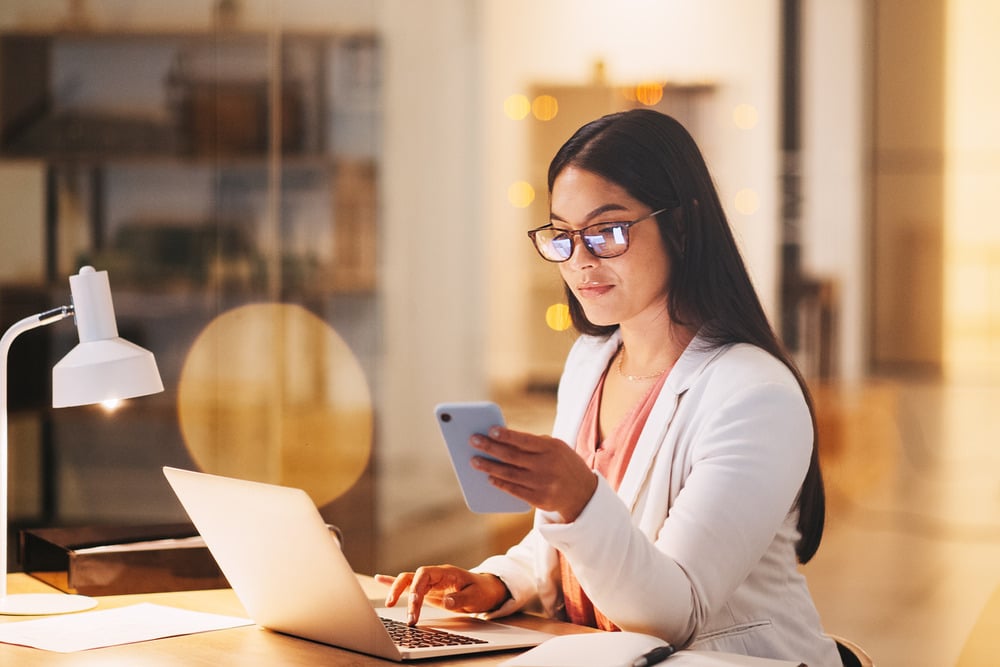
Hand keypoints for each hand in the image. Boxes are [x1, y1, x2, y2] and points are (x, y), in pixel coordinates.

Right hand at [375, 565, 508, 624]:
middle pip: (411, 577)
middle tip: (407, 616)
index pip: (424, 574)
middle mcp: (434, 575)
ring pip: (407, 581)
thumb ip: (460, 598)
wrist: (486, 589)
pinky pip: (409, 585)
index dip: (416, 588)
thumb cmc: (481, 591)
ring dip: (397, 592)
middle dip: (403, 593)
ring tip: (388, 604)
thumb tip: (445, 600)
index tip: (414, 605)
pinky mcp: (427, 590)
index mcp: (445, 572)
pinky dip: (394, 583)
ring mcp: (430, 582)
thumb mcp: (475, 596)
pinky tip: (379, 579)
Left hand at [471, 426, 597, 522]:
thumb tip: (500, 441)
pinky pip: (515, 490)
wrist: (584, 493)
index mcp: (552, 448)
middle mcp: (547, 466)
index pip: (524, 440)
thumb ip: (533, 444)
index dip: (506, 435)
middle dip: (490, 448)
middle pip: (512, 456)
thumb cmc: (562, 463)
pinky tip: (489, 478)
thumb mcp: (556, 448)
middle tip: (472, 441)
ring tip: (474, 461)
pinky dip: (500, 484)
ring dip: (489, 467)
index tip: (489, 430)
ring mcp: (543, 484)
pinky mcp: (539, 499)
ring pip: (510, 474)